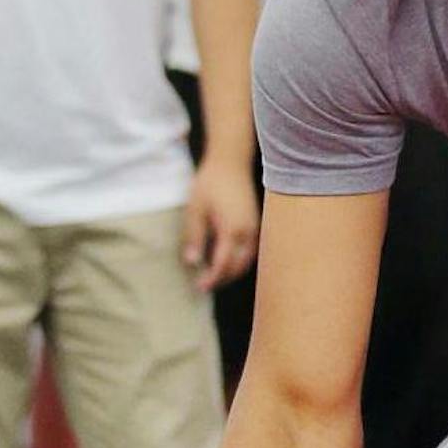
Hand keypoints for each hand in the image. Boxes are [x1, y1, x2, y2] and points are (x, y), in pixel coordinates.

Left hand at [184, 151, 258, 290]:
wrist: (230, 161)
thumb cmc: (210, 182)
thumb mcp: (195, 209)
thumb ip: (194, 236)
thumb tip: (192, 262)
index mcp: (232, 230)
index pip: (223, 264)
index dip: (212, 278)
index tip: (200, 286)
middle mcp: (248, 232)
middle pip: (238, 267)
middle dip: (223, 278)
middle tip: (205, 285)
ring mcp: (255, 228)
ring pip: (247, 260)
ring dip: (232, 271)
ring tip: (215, 275)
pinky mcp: (255, 224)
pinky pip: (250, 250)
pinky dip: (239, 260)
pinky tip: (226, 259)